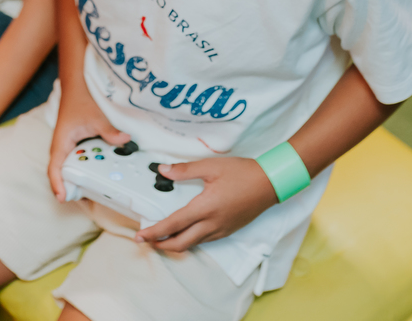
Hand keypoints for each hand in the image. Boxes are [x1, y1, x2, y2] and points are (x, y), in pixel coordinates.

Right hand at [47, 92, 130, 199]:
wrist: (76, 88)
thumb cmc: (81, 102)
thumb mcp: (96, 117)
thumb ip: (109, 131)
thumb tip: (125, 141)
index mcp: (61, 143)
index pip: (54, 168)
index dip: (57, 184)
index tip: (63, 197)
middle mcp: (60, 148)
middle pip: (59, 173)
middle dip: (69, 188)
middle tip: (85, 200)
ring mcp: (65, 147)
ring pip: (66, 169)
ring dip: (75, 181)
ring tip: (91, 193)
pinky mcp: (72, 145)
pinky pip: (73, 162)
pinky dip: (81, 170)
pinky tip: (95, 175)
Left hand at [135, 157, 276, 252]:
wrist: (271, 184)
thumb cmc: (243, 173)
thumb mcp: (212, 166)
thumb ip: (185, 170)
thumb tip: (163, 170)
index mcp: (205, 209)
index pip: (173, 225)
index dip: (154, 232)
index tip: (140, 235)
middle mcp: (212, 224)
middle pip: (180, 243)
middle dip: (161, 245)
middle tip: (146, 240)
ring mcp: (221, 230)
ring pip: (193, 244)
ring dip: (175, 244)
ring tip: (162, 238)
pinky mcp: (228, 230)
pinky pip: (204, 241)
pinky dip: (190, 240)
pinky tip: (186, 233)